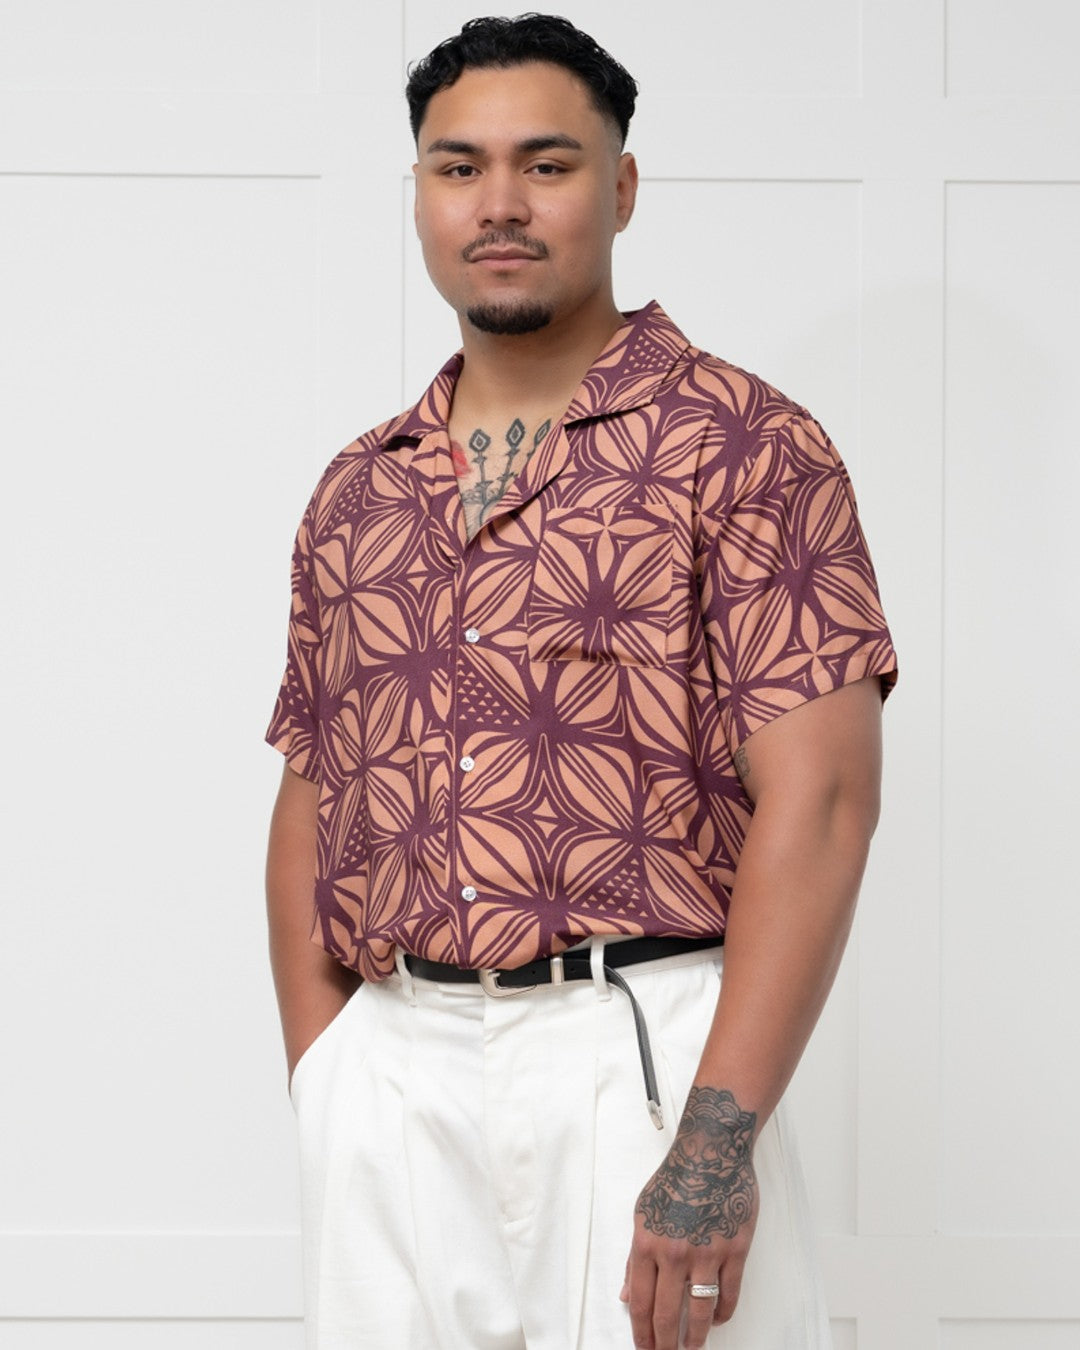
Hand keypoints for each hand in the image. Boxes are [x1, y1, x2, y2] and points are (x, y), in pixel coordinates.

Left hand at [620, 1086, 757, 1348]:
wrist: (711, 1152)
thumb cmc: (677, 1179)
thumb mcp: (643, 1213)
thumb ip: (635, 1258)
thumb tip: (628, 1296)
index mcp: (647, 1243)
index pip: (641, 1303)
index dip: (642, 1334)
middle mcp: (674, 1253)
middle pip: (668, 1315)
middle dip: (666, 1345)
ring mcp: (706, 1252)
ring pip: (701, 1310)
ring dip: (697, 1337)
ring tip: (693, 1349)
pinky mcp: (734, 1249)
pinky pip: (729, 1292)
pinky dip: (723, 1312)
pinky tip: (718, 1318)